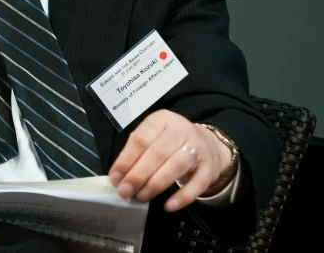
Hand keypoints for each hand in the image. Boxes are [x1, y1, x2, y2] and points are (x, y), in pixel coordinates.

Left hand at [109, 109, 233, 211]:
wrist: (207, 144)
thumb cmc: (171, 142)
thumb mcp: (153, 136)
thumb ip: (136, 152)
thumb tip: (118, 176)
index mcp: (162, 119)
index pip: (142, 138)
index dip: (126, 159)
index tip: (115, 178)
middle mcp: (181, 130)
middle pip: (157, 152)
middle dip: (138, 174)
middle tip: (125, 191)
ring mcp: (198, 148)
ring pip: (176, 166)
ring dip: (156, 184)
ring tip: (142, 196)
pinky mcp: (210, 168)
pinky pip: (197, 184)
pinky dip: (182, 197)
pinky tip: (168, 206)